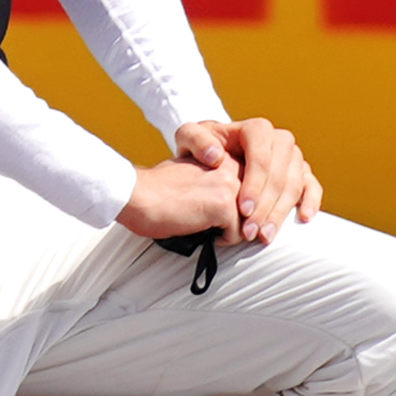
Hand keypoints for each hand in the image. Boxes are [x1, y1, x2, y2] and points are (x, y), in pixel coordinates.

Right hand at [117, 146, 245, 247]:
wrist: (138, 196)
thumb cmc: (160, 191)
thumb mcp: (197, 174)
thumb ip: (220, 180)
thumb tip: (239, 204)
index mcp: (227, 156)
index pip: (254, 188)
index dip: (245, 208)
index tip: (236, 218)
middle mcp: (233, 165)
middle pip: (257, 204)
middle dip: (245, 221)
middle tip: (226, 231)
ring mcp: (230, 183)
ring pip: (251, 220)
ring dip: (233, 230)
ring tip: (209, 228)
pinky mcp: (224, 203)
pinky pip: (237, 234)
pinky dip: (221, 239)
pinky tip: (201, 229)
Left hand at [172, 117, 320, 249]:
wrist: (215, 156)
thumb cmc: (202, 148)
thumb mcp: (188, 138)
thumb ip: (194, 139)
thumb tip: (215, 155)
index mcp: (256, 129)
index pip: (261, 156)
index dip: (254, 184)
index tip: (242, 209)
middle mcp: (279, 140)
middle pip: (279, 175)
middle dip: (265, 206)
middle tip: (251, 231)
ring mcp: (293, 157)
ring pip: (294, 185)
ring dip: (281, 212)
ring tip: (264, 236)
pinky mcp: (301, 172)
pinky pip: (312, 185)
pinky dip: (311, 201)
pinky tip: (304, 218)